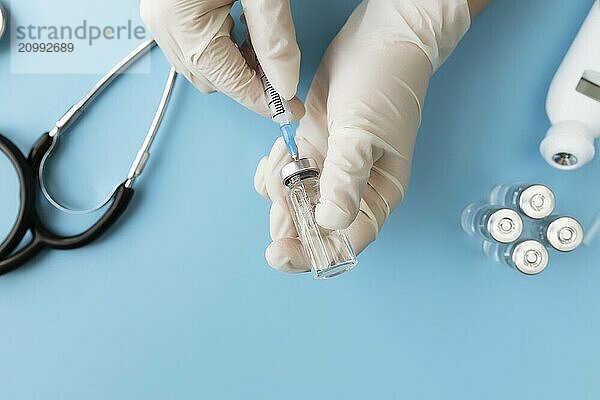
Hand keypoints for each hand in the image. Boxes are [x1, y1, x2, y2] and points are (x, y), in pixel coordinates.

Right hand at [140, 0, 303, 117]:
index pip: (231, 82)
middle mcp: (164, 23)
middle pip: (215, 79)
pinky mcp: (164, 10)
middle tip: (283, 73)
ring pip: (204, 66)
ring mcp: (160, 18)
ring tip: (261, 41)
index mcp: (183, 21)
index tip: (291, 111)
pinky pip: (194, 46)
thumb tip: (285, 82)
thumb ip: (273, 36)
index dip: (266, 101)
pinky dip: (222, 46)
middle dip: (251, 80)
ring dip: (237, 63)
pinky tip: (240, 26)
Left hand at [254, 0, 471, 271]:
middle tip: (281, 182)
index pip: (344, 242)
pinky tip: (280, 149)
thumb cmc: (383, 84)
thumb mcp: (363, 133)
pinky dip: (275, 170)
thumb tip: (329, 225)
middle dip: (288, 214)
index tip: (278, 252)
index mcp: (376, 194)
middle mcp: (354, 190)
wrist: (381, 40)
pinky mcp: (315, 151)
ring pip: (294, 204)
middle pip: (314, 229)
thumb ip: (345, 180)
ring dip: (278, 188)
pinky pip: (286, 177)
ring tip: (284, 156)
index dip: (311, 254)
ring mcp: (331, 171)